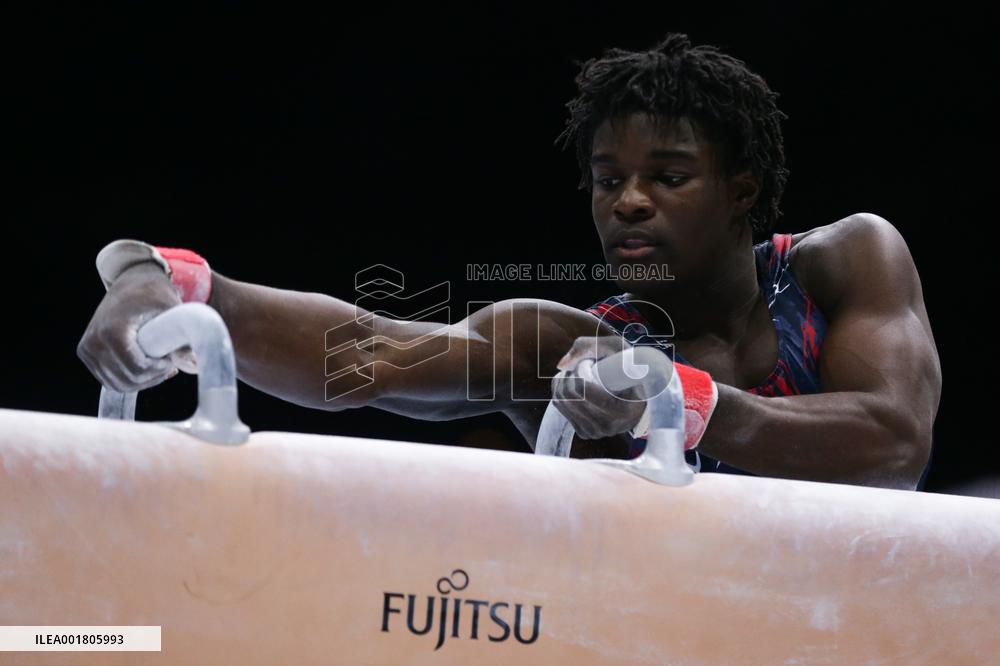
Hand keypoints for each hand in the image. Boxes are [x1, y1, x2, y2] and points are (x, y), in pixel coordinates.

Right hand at [77, 262, 196, 391]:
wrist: (130, 282)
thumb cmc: (153, 294)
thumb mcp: (171, 311)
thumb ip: (182, 338)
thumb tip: (194, 364)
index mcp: (113, 330)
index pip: (137, 368)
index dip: (160, 369)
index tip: (172, 358)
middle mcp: (94, 341)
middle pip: (127, 379)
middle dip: (153, 377)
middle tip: (169, 363)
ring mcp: (87, 349)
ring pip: (117, 385)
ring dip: (142, 381)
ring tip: (159, 366)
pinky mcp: (86, 354)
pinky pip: (109, 380)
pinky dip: (129, 380)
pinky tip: (147, 368)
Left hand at [550, 336, 646, 439]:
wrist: (637, 388)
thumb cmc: (628, 366)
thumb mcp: (616, 348)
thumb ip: (588, 346)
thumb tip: (561, 365)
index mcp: (623, 411)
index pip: (583, 391)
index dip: (580, 370)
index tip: (591, 361)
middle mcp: (609, 427)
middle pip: (570, 396)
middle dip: (570, 373)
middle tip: (583, 365)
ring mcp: (596, 432)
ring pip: (561, 401)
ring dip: (564, 380)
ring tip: (579, 373)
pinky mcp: (584, 432)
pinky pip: (559, 407)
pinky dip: (561, 390)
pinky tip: (574, 383)